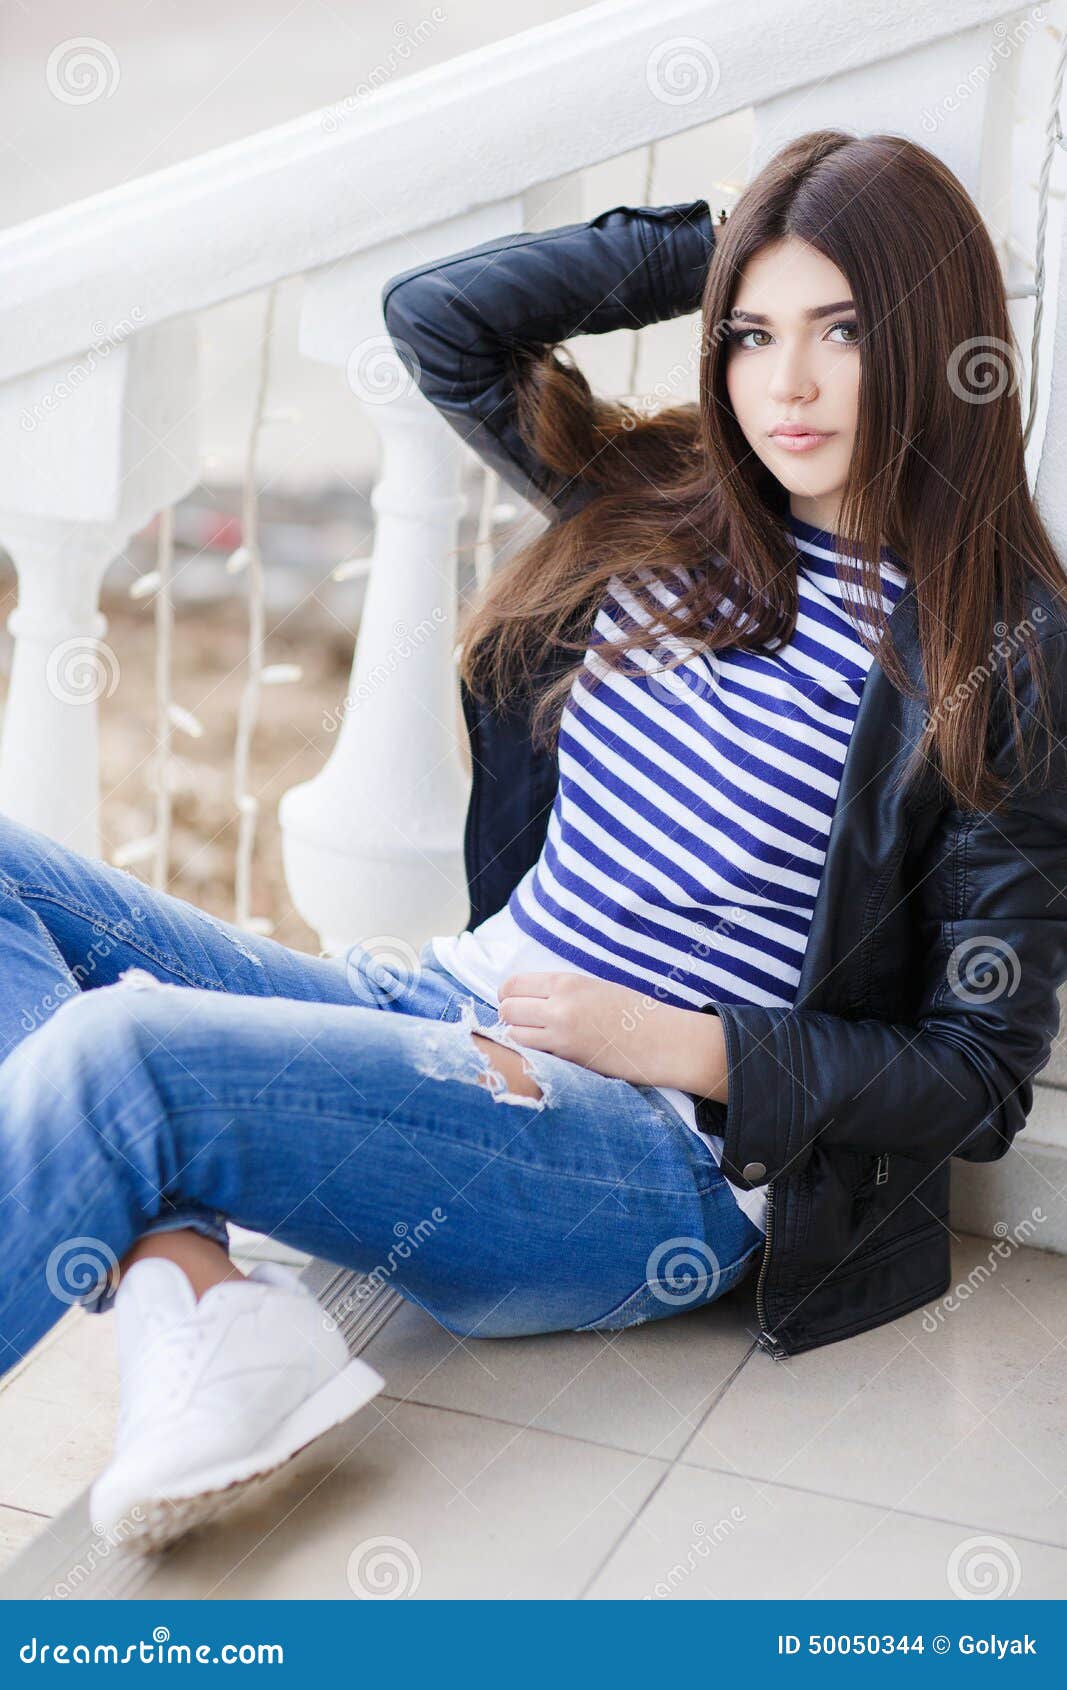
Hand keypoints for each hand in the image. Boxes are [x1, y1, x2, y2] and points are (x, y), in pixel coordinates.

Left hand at [496, 971, 728, 1099]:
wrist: (662, 1040)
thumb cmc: (633, 1013)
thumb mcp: (594, 988)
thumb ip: (560, 992)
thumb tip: (527, 1000)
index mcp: (566, 982)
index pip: (513, 985)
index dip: (508, 995)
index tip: (516, 1003)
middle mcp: (559, 1004)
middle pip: (506, 1008)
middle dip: (509, 1016)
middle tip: (524, 1024)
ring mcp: (561, 1033)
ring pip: (513, 1033)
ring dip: (518, 1037)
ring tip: (536, 1040)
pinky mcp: (568, 1058)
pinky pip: (531, 1053)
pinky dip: (531, 1053)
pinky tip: (546, 1053)